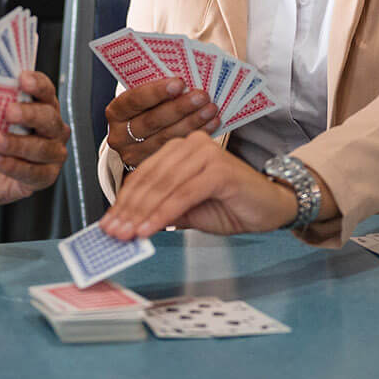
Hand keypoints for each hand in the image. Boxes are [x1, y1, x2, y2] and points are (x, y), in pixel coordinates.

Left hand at [0, 70, 68, 208]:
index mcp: (39, 106)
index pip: (45, 90)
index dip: (37, 84)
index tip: (22, 79)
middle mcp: (51, 128)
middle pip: (49, 117)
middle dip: (29, 114)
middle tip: (9, 111)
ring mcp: (52, 153)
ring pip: (43, 148)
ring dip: (17, 144)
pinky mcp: (45, 177)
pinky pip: (35, 173)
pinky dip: (14, 166)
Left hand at [98, 131, 296, 239]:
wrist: (270, 208)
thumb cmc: (230, 206)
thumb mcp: (187, 209)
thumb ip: (161, 210)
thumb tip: (127, 225)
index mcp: (180, 148)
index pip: (144, 174)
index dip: (124, 200)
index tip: (108, 224)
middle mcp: (191, 144)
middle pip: (151, 179)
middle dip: (129, 209)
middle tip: (113, 232)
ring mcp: (206, 153)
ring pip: (164, 186)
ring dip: (142, 213)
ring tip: (127, 235)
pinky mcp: (218, 169)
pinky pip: (183, 194)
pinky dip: (163, 213)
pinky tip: (150, 229)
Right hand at [105, 77, 218, 168]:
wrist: (138, 137)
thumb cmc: (145, 108)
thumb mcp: (143, 96)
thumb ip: (156, 89)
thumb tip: (185, 77)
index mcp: (115, 112)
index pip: (134, 100)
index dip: (157, 91)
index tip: (180, 82)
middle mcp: (119, 136)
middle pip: (152, 121)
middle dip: (180, 107)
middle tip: (202, 96)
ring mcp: (134, 155)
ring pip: (166, 138)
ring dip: (192, 122)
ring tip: (211, 109)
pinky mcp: (151, 167)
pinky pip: (176, 149)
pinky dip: (196, 135)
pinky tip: (211, 124)